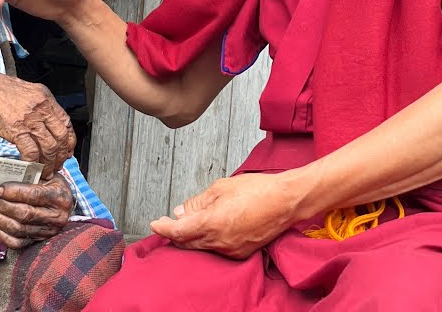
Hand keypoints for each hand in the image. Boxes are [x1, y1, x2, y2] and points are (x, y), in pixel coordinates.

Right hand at [0, 66, 74, 177]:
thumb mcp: (21, 91)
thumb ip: (33, 105)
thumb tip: (38, 121)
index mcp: (44, 96)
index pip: (66, 122)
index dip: (68, 141)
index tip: (66, 151)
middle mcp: (41, 107)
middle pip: (61, 137)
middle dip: (60, 156)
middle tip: (56, 166)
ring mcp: (29, 118)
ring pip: (49, 146)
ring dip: (48, 163)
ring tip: (44, 172)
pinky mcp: (16, 129)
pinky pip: (31, 151)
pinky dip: (32, 163)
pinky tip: (29, 167)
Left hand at [0, 176, 73, 248]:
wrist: (64, 204)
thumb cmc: (52, 187)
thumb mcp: (48, 176)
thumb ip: (31, 175)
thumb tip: (7, 174)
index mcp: (59, 197)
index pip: (34, 195)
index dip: (14, 192)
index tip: (0, 189)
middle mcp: (56, 217)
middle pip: (24, 214)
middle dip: (4, 206)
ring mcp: (47, 232)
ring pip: (18, 229)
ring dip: (0, 219)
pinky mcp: (38, 241)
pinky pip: (17, 243)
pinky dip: (3, 236)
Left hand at [148, 173, 304, 258]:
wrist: (286, 201)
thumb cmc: (257, 190)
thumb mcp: (221, 188)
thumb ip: (197, 202)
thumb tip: (181, 211)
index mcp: (212, 222)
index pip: (178, 231)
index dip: (163, 228)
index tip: (154, 224)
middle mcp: (220, 241)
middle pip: (187, 242)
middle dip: (176, 233)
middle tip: (169, 223)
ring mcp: (231, 249)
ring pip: (202, 247)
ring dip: (193, 236)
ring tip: (194, 220)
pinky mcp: (241, 253)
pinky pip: (217, 249)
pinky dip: (209, 240)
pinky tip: (212, 227)